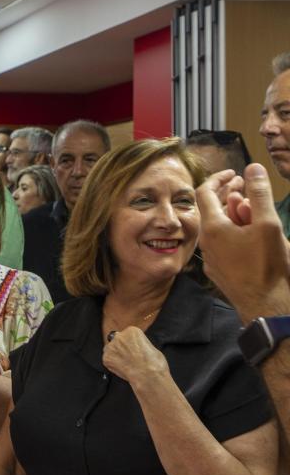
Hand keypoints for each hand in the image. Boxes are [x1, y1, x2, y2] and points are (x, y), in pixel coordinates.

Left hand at [102, 327, 168, 388]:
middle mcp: (119, 336)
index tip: (135, 350)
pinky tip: (122, 368)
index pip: (127, 334)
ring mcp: (111, 347)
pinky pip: (108, 360)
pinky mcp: (106, 358)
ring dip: (116, 355)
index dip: (131, 344)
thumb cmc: (154, 363)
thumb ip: (139, 343)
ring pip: (111, 350)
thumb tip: (136, 346)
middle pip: (117, 340)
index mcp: (132, 331)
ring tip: (126, 364)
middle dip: (122, 348)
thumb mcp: (150, 346)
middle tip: (129, 357)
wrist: (148, 376)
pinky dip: (113, 364)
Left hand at [197, 164, 289, 321]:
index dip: (219, 178)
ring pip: (217, 227)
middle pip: (211, 209)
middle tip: (244, 183)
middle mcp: (206, 242)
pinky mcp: (219, 270)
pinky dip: (232, 230)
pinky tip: (248, 231)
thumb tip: (252, 168)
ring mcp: (211, 258)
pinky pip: (221, 243)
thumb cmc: (267, 265)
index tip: (234, 172)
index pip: (205, 192)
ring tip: (250, 205)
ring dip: (231, 212)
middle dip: (227, 193)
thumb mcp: (268, 224)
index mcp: (213, 228)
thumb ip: (259, 194)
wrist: (266, 307)